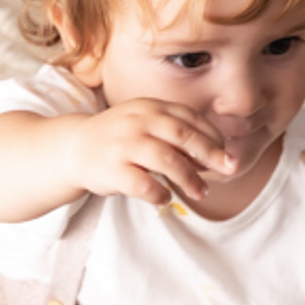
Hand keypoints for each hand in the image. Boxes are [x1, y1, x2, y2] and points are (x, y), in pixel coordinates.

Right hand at [69, 98, 234, 205]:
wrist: (74, 148)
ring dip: (189, 179)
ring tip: (201, 193)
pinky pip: (144, 185)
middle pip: (183, 135)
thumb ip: (177, 134)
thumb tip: (216, 156)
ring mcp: (124, 144)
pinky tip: (165, 197)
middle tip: (230, 170)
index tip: (226, 154)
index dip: (212, 137)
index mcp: (150, 107)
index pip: (190, 118)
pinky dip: (160, 194)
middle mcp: (138, 121)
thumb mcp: (147, 124)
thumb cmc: (121, 140)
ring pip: (167, 160)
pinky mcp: (111, 169)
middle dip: (211, 154)